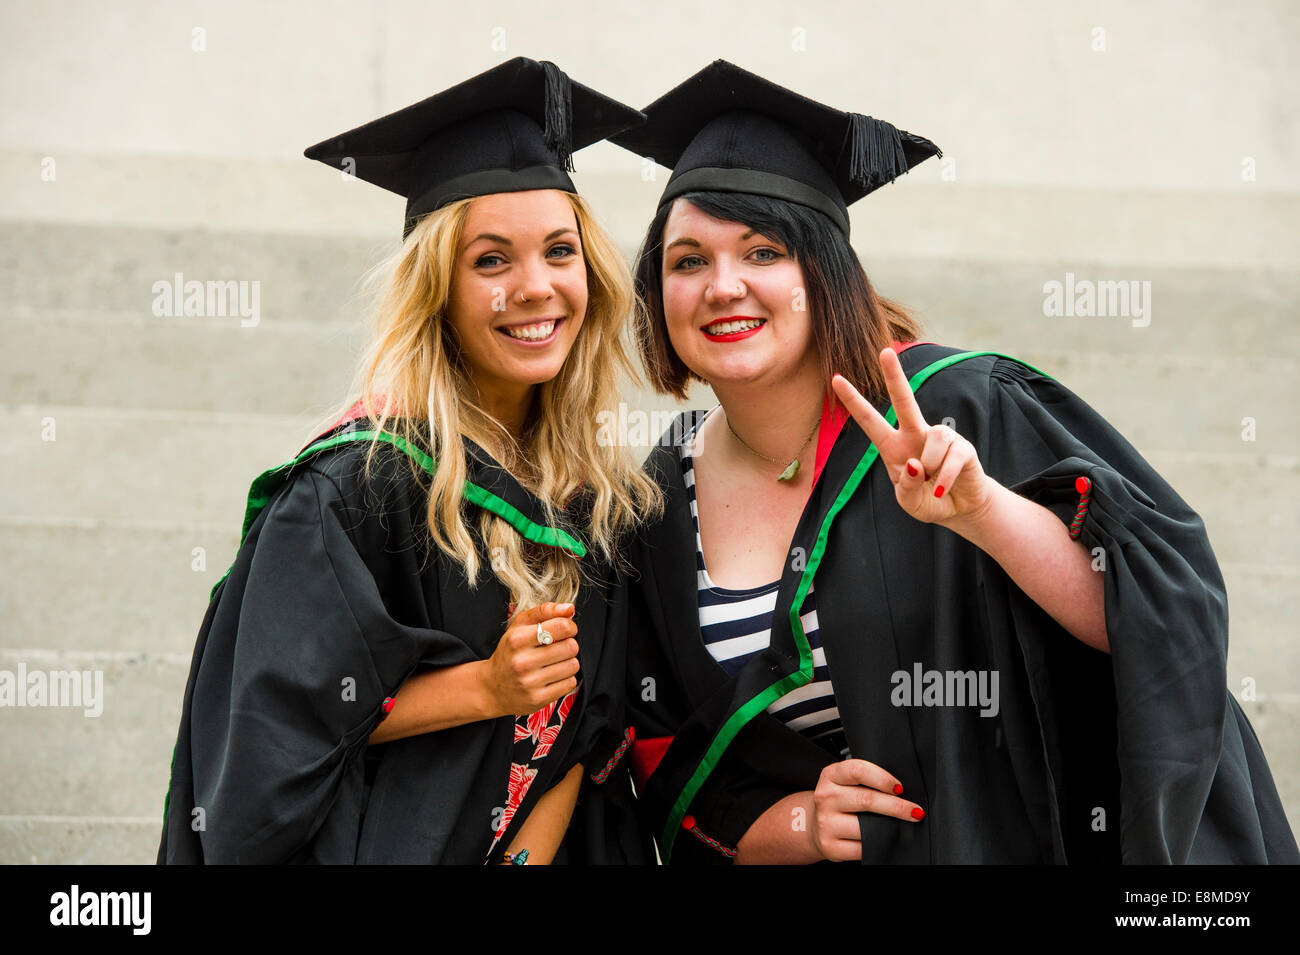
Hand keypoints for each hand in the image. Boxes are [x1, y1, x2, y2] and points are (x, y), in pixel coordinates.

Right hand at [479, 602, 579, 717]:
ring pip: (573, 665)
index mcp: (517, 639)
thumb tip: (569, 608)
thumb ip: (544, 611)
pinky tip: (552, 676)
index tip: (565, 629)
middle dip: (569, 644)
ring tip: (554, 662)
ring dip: (568, 662)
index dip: (570, 626)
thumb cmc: (510, 652)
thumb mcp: (519, 626)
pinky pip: (570, 684)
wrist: (491, 688)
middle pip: (571, 647)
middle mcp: (522, 662)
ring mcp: (530, 683)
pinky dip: (565, 678)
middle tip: (558, 647)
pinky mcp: (538, 699)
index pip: (561, 627)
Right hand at [809, 759, 924, 861]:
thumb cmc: (838, 800)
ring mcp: (826, 823)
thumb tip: (900, 791)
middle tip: (915, 811)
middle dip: (897, 807)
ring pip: (866, 828)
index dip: (882, 778)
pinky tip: (882, 840)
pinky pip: (862, 848)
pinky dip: (877, 845)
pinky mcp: (830, 846)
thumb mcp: (845, 782)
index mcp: (830, 776)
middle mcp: (826, 798)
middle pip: (867, 800)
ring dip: (890, 829)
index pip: (858, 771)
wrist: (812, 824)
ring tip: (901, 827)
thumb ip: (866, 780)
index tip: (900, 788)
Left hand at [832, 347, 995, 527]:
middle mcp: (915, 435)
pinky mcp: (962, 446)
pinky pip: (951, 456)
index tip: (836, 378)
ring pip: (933, 437)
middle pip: (904, 400)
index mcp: (893, 447)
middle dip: (895, 376)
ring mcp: (940, 438)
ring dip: (931, 467)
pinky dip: (945, 477)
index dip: (853, 401)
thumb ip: (905, 487)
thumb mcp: (909, 502)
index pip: (870, 421)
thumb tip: (913, 463)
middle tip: (885, 351)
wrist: (960, 509)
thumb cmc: (928, 500)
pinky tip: (944, 486)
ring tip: (933, 484)